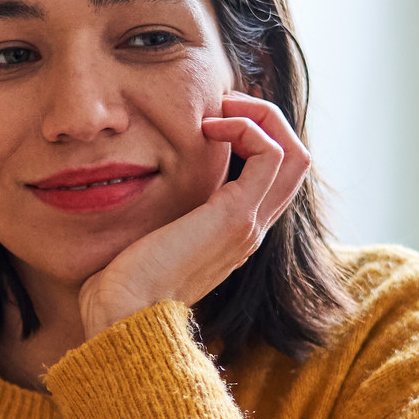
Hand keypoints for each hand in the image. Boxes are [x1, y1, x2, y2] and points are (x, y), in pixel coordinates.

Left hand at [76, 93, 312, 339]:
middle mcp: (252, 227)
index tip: (210, 117)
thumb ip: (162, 206)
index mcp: (235, 230)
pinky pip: (269, 154)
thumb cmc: (122, 281)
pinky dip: (246, 127)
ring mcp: (249, 223)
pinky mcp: (236, 217)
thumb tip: (140, 174)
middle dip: (264, 117)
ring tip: (218, 111)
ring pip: (294, 152)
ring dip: (259, 116)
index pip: (274, 172)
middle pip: (296, 159)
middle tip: (221, 104)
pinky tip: (207, 128)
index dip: (254, 132)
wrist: (123, 315)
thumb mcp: (149, 231)